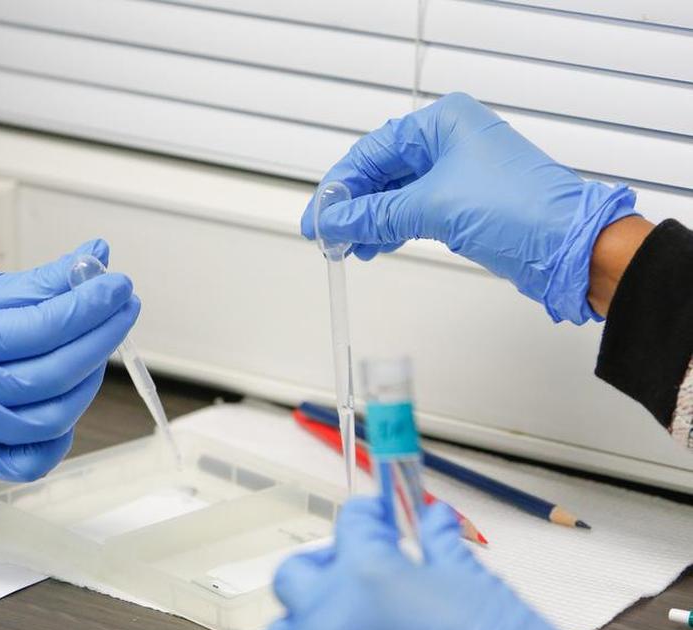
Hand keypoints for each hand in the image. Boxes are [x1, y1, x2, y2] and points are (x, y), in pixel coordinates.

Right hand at [0, 239, 139, 480]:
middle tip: (122, 309)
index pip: (44, 328)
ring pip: (51, 419)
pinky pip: (30, 460)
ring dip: (87, 383)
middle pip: (54, 375)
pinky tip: (66, 399)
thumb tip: (95, 260)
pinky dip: (59, 435)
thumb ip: (40, 283)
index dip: (91, 306)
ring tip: (94, 348)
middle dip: (100, 338)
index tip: (118, 286)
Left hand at [262, 497, 667, 629]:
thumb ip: (440, 547)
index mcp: (370, 575)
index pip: (351, 525)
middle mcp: (335, 617)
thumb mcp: (474, 585)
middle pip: (297, 574)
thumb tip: (433, 520)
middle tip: (354, 570)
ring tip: (340, 622)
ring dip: (305, 622)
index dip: (369, 517)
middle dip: (324, 566)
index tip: (377, 520)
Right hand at [303, 93, 639, 323]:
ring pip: (395, 193)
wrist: (571, 247)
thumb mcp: (433, 208)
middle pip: (381, 171)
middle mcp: (449, 140)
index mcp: (443, 123)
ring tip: (348, 247)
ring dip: (368, 220)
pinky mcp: (464, 201)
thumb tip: (332, 222)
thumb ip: (375, 215)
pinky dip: (390, 227)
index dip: (339, 186)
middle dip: (351, 205)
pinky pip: (413, 209)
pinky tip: (373, 244)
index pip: (372, 151)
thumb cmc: (521, 210)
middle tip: (326, 235)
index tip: (317, 217)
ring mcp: (457, 171)